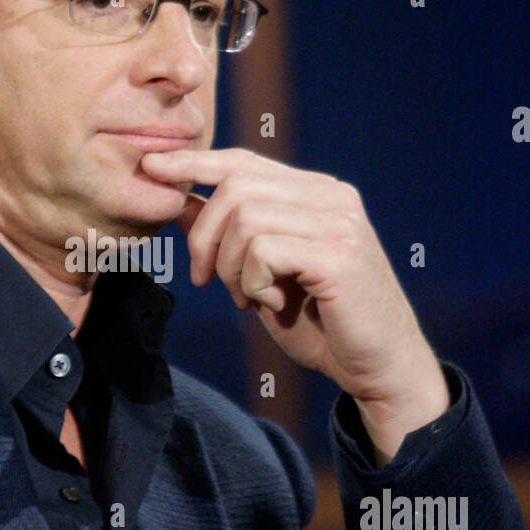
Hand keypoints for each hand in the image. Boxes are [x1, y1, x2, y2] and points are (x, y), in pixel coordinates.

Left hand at [140, 147, 448, 462]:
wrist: (379, 368)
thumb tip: (177, 199)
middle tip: (204, 279)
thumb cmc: (320, 324)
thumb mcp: (260, 275)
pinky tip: (273, 303)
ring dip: (230, 266)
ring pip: (246, 218)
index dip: (194, 162)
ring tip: (249, 298)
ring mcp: (339, 222)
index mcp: (315, 193)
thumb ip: (226, 236)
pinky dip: (253, 281)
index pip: (244, 161)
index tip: (151, 167)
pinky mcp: (340, 253)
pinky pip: (264, 250)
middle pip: (237, 186)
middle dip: (204, 235)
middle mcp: (331, 197)